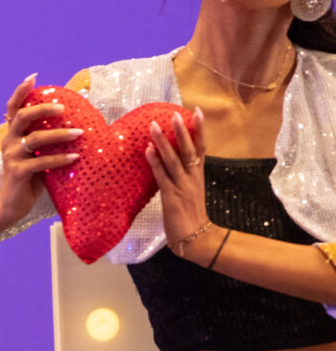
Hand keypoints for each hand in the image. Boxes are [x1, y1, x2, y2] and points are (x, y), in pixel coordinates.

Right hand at [0, 74, 83, 222]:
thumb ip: (46, 140)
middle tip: (64, 108)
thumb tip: (77, 124)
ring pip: (35, 139)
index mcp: (12, 134)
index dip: (21, 91)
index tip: (33, 77)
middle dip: (42, 108)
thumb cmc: (30, 177)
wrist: (12, 205)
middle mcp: (9, 142)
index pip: (13, 108)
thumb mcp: (37, 155)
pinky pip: (41, 162)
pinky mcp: (17, 173)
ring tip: (80, 133)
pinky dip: (60, 158)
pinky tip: (75, 157)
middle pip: (22, 117)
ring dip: (59, 134)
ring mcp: (11, 157)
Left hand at [146, 109, 213, 256]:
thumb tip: (170, 159)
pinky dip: (155, 162)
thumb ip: (183, 175)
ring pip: (174, 160)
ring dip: (163, 142)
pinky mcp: (171, 196)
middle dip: (182, 131)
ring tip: (154, 126)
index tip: (197, 111)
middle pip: (189, 150)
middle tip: (175, 114)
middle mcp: (193, 177)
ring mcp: (183, 186)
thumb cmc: (191, 216)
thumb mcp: (190, 191)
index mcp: (198, 175)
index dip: (199, 130)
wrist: (196, 238)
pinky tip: (148, 150)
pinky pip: (162, 176)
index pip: (201, 148)